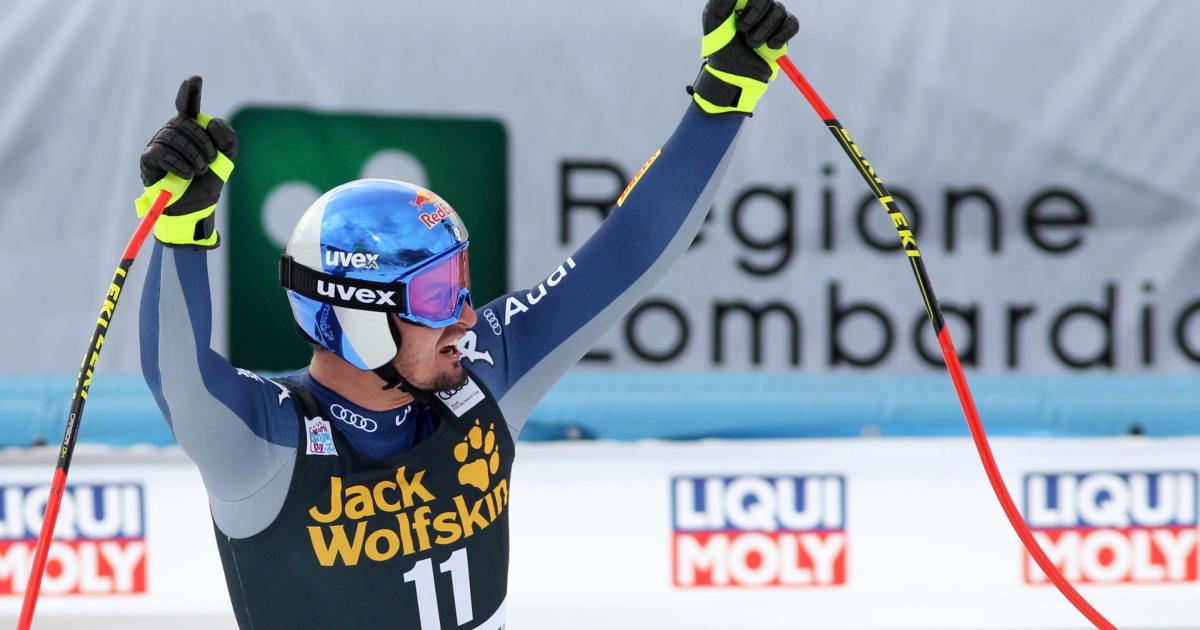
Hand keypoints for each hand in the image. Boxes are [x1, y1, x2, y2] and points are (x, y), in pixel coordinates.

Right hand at [134, 76, 237, 247]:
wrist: (195, 207)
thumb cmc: (207, 181)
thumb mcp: (226, 159)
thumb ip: (228, 138)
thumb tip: (211, 124)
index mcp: (191, 128)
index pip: (188, 105)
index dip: (190, 92)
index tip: (195, 78)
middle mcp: (172, 131)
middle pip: (185, 122)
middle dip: (203, 143)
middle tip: (209, 162)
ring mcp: (158, 143)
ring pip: (174, 136)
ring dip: (193, 156)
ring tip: (198, 171)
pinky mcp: (148, 158)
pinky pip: (163, 153)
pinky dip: (180, 165)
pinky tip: (186, 175)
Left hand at [689, 0, 799, 114]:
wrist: (735, 75)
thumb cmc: (721, 48)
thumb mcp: (714, 19)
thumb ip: (722, 1)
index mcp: (741, 1)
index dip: (752, 6)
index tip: (740, 23)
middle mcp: (757, 6)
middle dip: (755, 17)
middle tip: (742, 32)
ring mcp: (771, 19)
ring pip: (779, 11)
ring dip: (764, 31)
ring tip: (752, 45)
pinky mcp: (783, 33)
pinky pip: (792, 23)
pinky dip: (781, 36)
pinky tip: (770, 46)